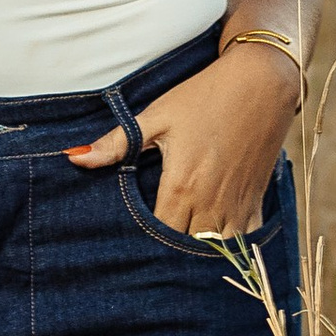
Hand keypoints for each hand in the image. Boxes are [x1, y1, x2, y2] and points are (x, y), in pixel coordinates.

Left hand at [67, 41, 300, 234]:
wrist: (261, 81)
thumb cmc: (205, 96)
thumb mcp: (157, 116)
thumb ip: (117, 143)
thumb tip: (74, 157)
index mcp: (181, 187)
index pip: (160, 236)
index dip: (146, 245)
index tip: (134, 243)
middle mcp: (210, 203)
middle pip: (188, 249)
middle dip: (172, 255)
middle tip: (156, 253)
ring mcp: (237, 204)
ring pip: (218, 250)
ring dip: (202, 253)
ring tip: (185, 253)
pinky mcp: (257, 200)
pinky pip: (247, 240)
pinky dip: (233, 247)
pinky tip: (219, 244)